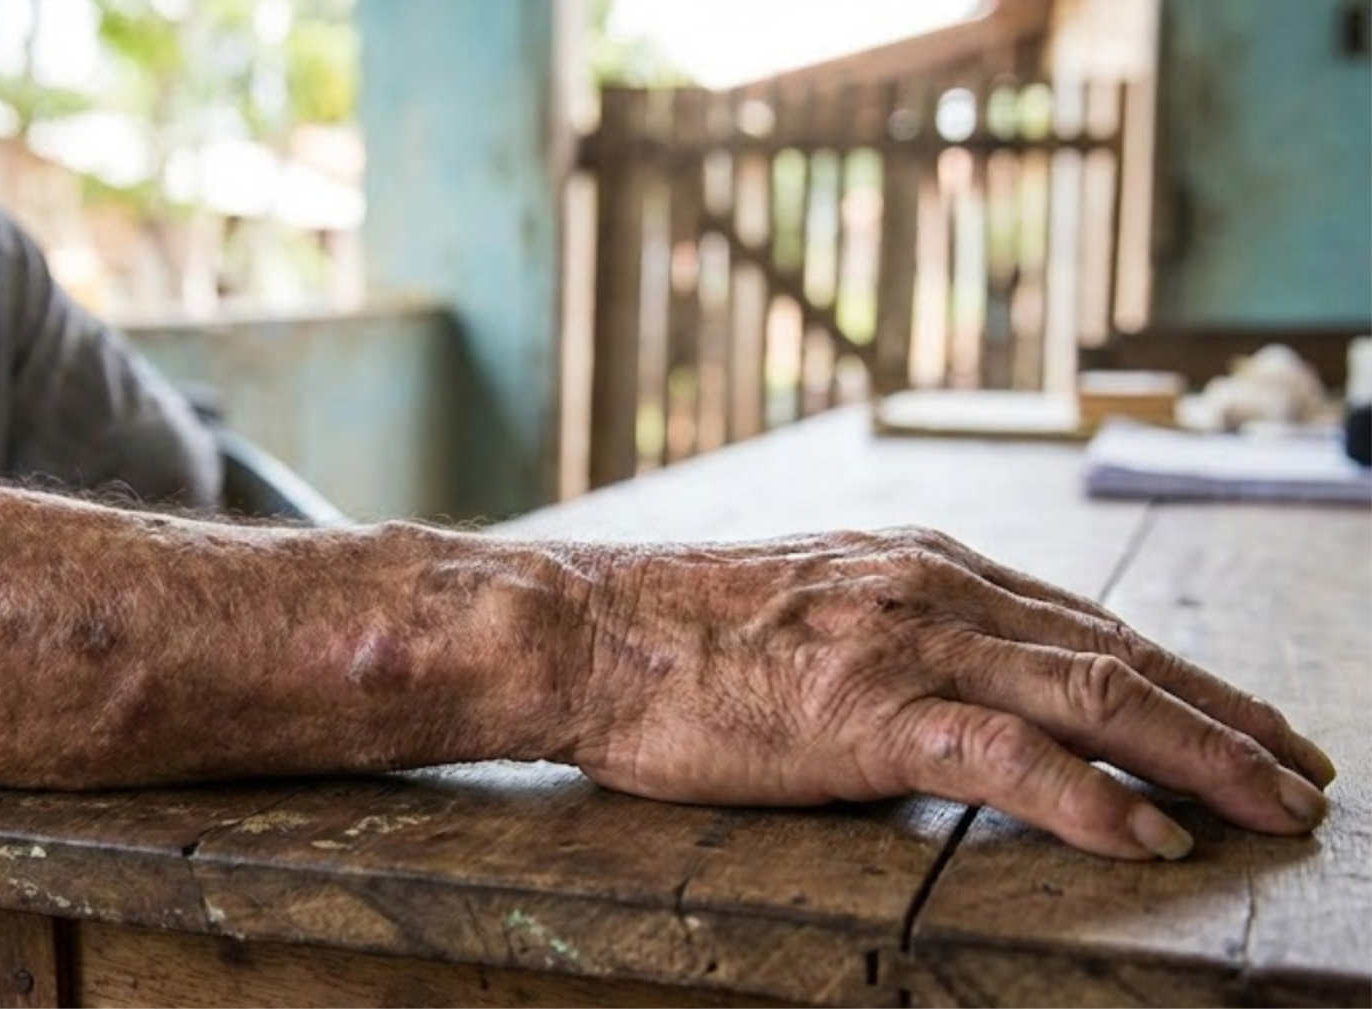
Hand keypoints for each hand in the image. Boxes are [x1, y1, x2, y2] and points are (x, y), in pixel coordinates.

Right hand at [568, 526, 1336, 859]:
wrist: (584, 629)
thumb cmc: (675, 630)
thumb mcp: (808, 600)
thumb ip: (890, 623)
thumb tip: (945, 675)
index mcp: (923, 563)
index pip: (1084, 620)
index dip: (1178, 676)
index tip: (1239, 719)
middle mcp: (935, 586)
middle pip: (1119, 651)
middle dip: (1227, 716)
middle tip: (1304, 774)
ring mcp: (906, 644)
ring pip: (1094, 692)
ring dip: (1203, 755)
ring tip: (1274, 809)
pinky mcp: (867, 711)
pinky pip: (1008, 754)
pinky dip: (1095, 798)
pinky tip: (1150, 837)